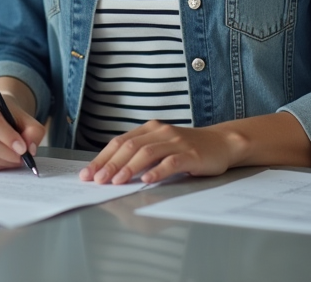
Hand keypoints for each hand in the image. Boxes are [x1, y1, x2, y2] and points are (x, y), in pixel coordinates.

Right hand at [0, 89, 45, 171]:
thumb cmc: (11, 116)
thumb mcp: (27, 118)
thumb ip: (33, 131)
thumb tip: (29, 149)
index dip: (8, 138)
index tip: (23, 148)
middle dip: (7, 154)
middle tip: (22, 157)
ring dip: (3, 162)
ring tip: (15, 158)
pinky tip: (4, 160)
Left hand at [79, 112, 310, 184]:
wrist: (222, 143)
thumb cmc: (188, 148)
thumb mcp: (161, 147)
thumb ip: (140, 154)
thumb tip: (111, 170)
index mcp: (149, 129)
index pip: (119, 142)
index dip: (102, 158)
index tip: (88, 173)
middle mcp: (160, 132)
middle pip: (129, 147)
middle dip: (110, 164)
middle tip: (97, 180)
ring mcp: (176, 142)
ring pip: (146, 153)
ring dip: (129, 168)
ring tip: (116, 182)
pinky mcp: (190, 154)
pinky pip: (171, 162)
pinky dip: (157, 171)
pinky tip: (147, 181)